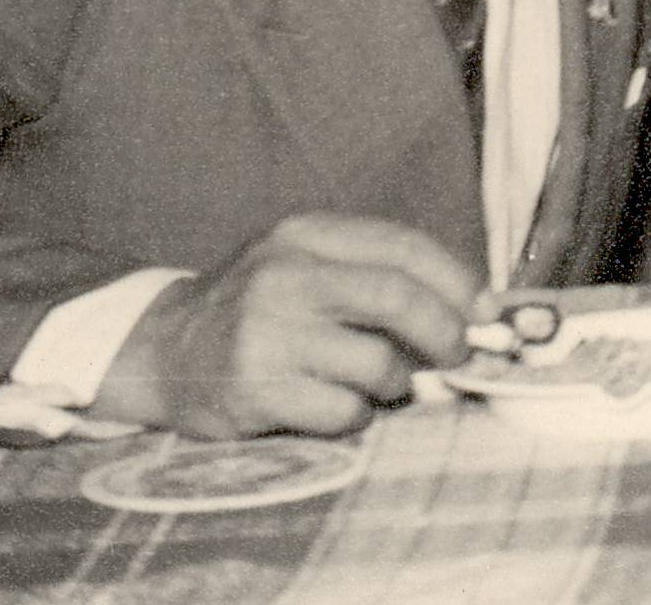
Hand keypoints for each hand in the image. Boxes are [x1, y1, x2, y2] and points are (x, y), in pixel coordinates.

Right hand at [90, 215, 479, 438]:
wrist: (162, 351)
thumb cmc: (260, 307)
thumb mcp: (306, 263)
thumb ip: (379, 272)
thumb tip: (478, 309)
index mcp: (304, 235)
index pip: (404, 248)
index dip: (459, 281)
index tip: (487, 311)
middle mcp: (283, 277)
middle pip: (399, 299)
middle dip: (446, 333)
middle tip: (458, 354)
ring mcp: (265, 335)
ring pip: (379, 364)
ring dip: (398, 382)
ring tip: (381, 381)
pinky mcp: (255, 391)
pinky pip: (345, 411)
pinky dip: (358, 415)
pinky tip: (337, 405)